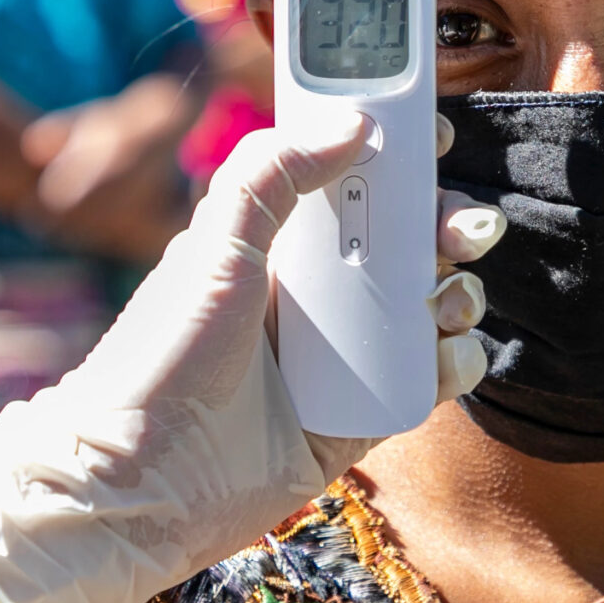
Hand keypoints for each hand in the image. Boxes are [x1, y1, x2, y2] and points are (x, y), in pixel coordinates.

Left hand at [0, 108, 496, 602]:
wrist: (140, 481)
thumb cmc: (163, 355)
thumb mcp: (214, 245)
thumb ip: (274, 172)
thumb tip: (354, 121)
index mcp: (276, 241)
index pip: (348, 180)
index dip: (394, 158)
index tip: (430, 143)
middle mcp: (315, 293)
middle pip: (406, 240)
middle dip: (447, 224)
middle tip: (463, 229)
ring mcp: (341, 356)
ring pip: (429, 306)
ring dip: (458, 294)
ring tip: (444, 304)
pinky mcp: (359, 419)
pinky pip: (427, 380)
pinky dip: (453, 363)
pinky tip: (444, 357)